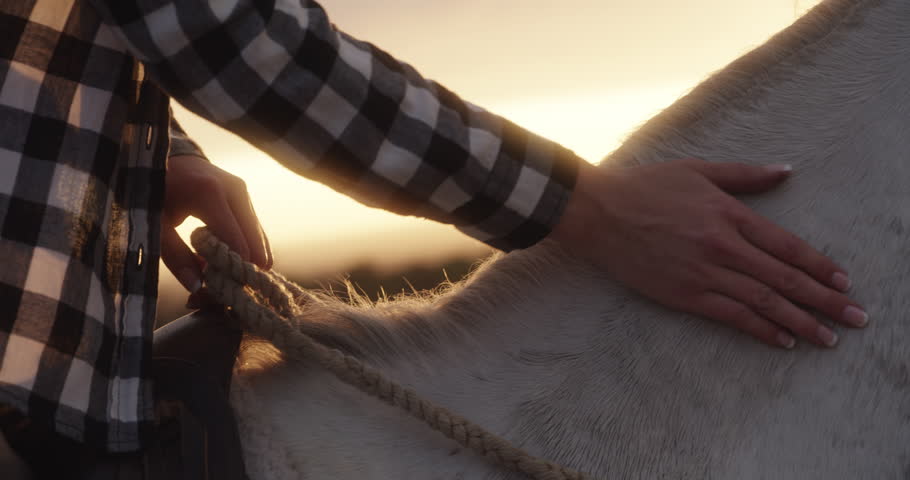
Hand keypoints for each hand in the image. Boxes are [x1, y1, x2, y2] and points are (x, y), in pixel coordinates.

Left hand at [161, 155, 271, 301]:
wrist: (164, 157)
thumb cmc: (154, 192)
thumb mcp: (155, 224)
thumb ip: (176, 257)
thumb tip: (197, 289)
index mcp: (210, 193)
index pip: (236, 242)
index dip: (232, 271)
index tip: (218, 294)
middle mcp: (235, 190)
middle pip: (255, 244)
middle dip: (242, 272)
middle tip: (221, 292)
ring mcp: (243, 192)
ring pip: (258, 240)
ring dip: (244, 263)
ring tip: (219, 279)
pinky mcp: (245, 197)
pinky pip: (253, 232)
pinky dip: (243, 251)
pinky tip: (223, 263)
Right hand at [550, 159, 865, 348]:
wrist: (597, 212)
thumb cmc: (644, 186)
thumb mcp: (697, 170)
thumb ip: (744, 174)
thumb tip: (786, 170)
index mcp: (728, 213)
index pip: (786, 245)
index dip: (819, 266)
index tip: (844, 282)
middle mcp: (722, 245)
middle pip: (785, 278)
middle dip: (825, 301)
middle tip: (856, 319)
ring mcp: (703, 272)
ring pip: (763, 301)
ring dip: (800, 321)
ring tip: (828, 339)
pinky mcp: (683, 293)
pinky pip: (729, 315)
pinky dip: (759, 328)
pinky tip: (781, 340)